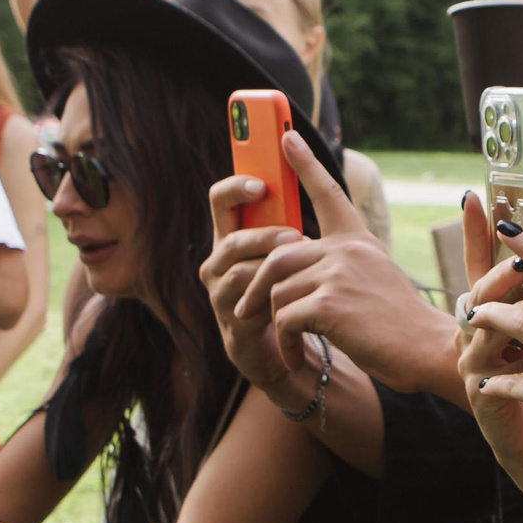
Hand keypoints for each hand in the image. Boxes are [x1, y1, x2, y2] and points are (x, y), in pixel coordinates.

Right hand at [200, 181, 311, 396]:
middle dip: (263, 235)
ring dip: (272, 266)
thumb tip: (304, 176)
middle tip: (297, 234)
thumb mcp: (288, 250)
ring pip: (239, 271)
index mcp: (231, 237)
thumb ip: (287, 219)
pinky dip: (274, 296)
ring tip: (303, 264)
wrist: (286, 346)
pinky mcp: (231, 325)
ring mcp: (220, 295)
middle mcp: (217, 264)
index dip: (235, 187)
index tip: (261, 183)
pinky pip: (248, 304)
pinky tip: (296, 295)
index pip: (220, 201)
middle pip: (230, 239)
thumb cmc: (288, 289)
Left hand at [248, 132, 474, 397]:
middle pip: (278, 254)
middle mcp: (348, 249)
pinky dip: (285, 342)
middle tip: (247, 311)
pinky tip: (298, 355)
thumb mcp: (374, 282)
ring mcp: (338, 273)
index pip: (329, 193)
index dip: (305, 164)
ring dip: (276, 323)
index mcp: (359, 241)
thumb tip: (296, 266)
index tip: (286, 137)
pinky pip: (283, 316)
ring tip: (290, 344)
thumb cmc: (398, 327)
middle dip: (257, 287)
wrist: (427, 351)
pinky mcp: (329, 303)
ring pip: (277, 289)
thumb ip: (340, 268)